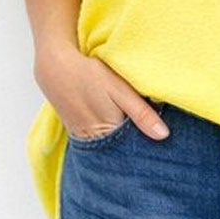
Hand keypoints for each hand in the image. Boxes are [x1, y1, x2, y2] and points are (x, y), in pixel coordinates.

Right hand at [34, 45, 169, 140]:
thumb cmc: (89, 74)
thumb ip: (141, 113)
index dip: (148, 146)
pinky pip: (98, 142)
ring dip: (121, 143)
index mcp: (109, 132)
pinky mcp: (77, 133)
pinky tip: (115, 128)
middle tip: (151, 142)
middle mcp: (95, 141)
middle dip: (135, 147)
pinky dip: (108, 138)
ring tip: (132, 132)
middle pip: (122, 151)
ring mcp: (84, 139)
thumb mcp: (119, 90)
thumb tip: (163, 135)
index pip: (135, 149)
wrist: (55, 67)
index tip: (161, 146)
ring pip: (110, 148)